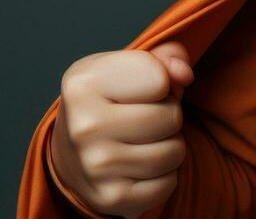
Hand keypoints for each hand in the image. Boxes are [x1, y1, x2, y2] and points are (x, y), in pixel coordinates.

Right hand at [51, 41, 195, 217]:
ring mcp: (95, 166)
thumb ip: (164, 57)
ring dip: (170, 146)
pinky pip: (168, 184)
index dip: (162, 83)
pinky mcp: (110, 198)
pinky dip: (165, 176)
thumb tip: (184, 74)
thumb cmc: (108, 101)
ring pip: (173, 152)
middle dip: (169, 116)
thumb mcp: (126, 67)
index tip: (141, 90)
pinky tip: (141, 167)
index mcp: (83, 84)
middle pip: (171, 117)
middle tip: (145, 119)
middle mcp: (83, 126)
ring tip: (145, 141)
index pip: (160, 78)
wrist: (71, 154)